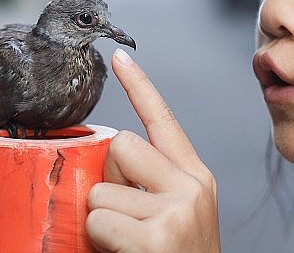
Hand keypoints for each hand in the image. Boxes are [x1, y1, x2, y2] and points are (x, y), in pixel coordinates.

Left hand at [86, 48, 220, 252]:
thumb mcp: (177, 216)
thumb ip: (154, 185)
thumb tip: (111, 166)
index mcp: (196, 176)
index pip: (164, 120)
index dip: (140, 86)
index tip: (120, 58)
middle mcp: (193, 185)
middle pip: (121, 146)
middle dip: (108, 180)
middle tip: (124, 216)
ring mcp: (178, 209)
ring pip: (101, 188)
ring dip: (100, 218)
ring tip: (125, 243)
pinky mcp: (157, 236)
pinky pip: (98, 220)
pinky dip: (99, 241)